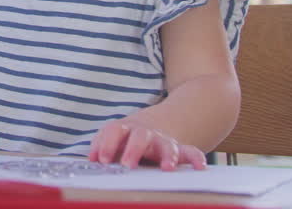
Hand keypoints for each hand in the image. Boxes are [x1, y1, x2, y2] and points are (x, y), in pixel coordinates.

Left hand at [89, 119, 207, 170]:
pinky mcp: (179, 150)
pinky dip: (196, 158)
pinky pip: (190, 152)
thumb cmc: (128, 137)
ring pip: (167, 145)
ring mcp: (163, 141)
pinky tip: (200, 167)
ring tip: (167, 168)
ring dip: (167, 155)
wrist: (157, 123)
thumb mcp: (113, 137)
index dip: (107, 144)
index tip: (102, 160)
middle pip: (140, 136)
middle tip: (127, 164)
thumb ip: (101, 146)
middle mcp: (145, 134)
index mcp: (126, 130)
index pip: (114, 131)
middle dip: (134, 149)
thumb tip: (91, 160)